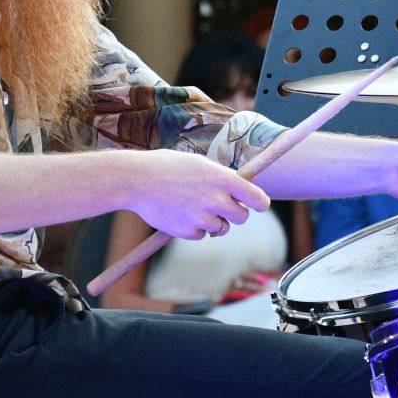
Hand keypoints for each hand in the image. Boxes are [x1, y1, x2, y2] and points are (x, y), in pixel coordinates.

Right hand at [123, 150, 270, 240]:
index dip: (261, 203)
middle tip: (222, 206)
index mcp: (223, 178)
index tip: (260, 206)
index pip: (257, 198)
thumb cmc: (168, 166)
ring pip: (221, 228)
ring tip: (193, 206)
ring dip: (213, 221)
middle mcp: (216, 199)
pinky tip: (180, 213)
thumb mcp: (200, 163)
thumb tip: (243, 185)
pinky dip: (194, 228)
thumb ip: (222, 177)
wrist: (137, 179)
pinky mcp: (187, 231)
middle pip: (242, 217)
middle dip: (234, 214)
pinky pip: (200, 235)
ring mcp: (202, 217)